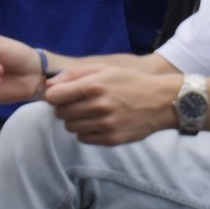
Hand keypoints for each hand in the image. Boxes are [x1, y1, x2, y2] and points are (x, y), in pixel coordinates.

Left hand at [44, 66, 180, 145]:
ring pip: (70, 127)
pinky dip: (86, 131)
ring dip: (74, 120)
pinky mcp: (111, 139)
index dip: (54, 95)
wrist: (161, 101)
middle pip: (60, 113)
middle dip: (64, 107)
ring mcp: (105, 125)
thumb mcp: (104, 69)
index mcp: (94, 86)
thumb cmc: (129, 82)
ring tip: (89, 112)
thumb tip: (49, 84)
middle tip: (77, 103)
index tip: (61, 94)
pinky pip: (83, 138)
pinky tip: (97, 123)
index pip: (54, 96)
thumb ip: (73, 74)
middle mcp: (98, 106)